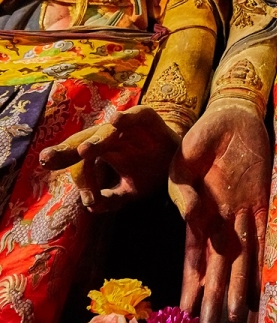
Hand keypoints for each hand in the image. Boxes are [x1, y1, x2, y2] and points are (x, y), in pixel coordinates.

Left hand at [39, 105, 179, 212]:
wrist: (182, 159)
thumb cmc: (151, 171)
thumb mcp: (130, 190)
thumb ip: (112, 199)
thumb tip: (93, 207)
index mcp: (102, 153)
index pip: (80, 161)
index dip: (71, 169)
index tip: (71, 186)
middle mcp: (110, 137)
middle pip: (84, 142)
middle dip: (65, 151)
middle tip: (48, 159)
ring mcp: (127, 127)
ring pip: (106, 131)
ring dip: (96, 140)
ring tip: (85, 151)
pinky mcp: (146, 117)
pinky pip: (135, 115)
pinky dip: (126, 117)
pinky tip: (116, 120)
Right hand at [168, 98, 270, 322]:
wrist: (230, 116)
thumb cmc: (202, 138)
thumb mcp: (181, 162)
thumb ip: (182, 191)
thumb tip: (192, 218)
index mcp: (196, 212)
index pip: (194, 255)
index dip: (192, 281)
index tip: (186, 309)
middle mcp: (220, 218)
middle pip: (219, 263)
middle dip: (215, 294)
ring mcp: (242, 210)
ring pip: (241, 254)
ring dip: (239, 284)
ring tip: (236, 314)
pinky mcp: (261, 198)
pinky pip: (264, 229)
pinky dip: (264, 254)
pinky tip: (263, 278)